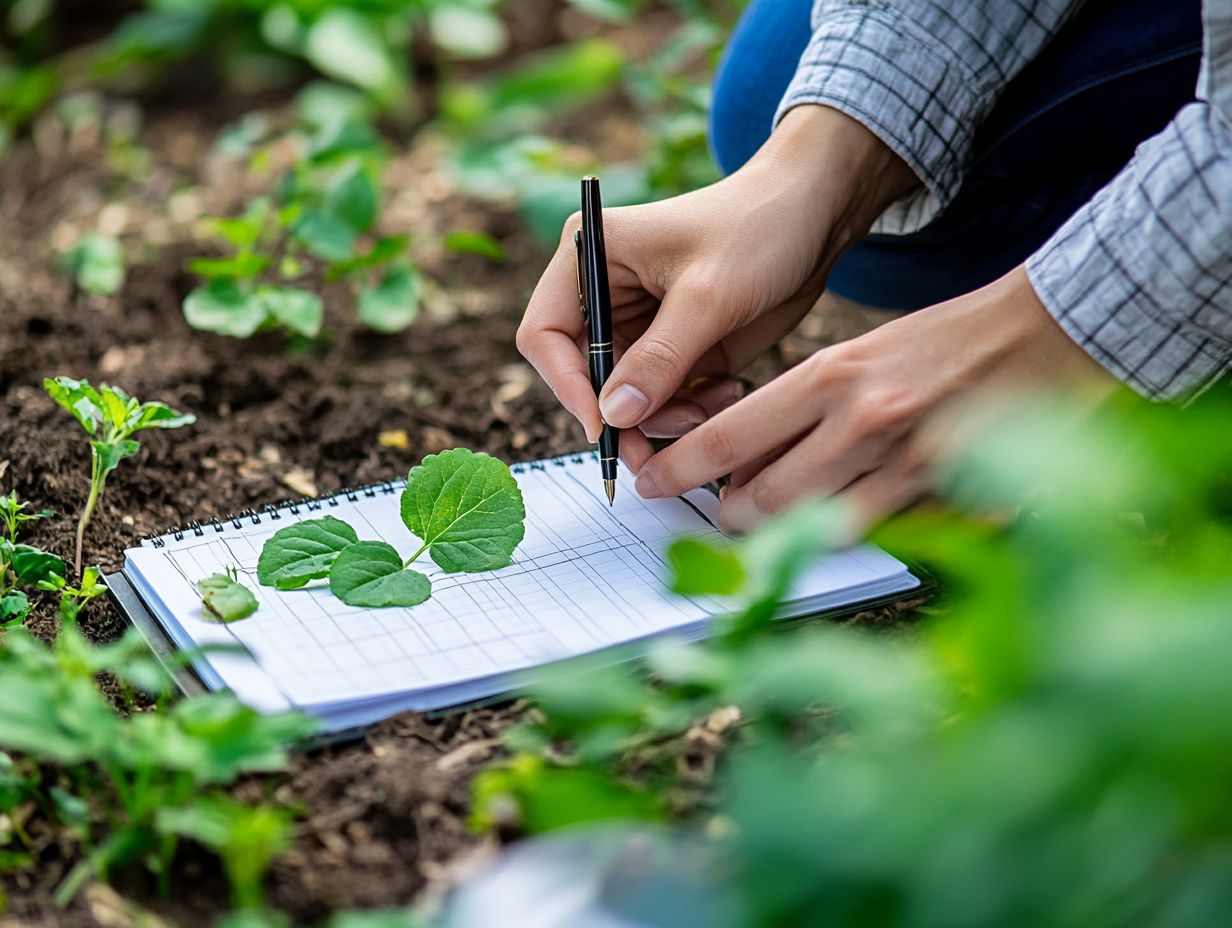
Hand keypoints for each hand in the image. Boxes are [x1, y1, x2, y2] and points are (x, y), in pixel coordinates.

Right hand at [516, 105, 915, 469]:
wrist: (817, 216)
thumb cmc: (758, 229)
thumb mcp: (708, 295)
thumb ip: (659, 359)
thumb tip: (612, 417)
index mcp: (590, 257)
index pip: (545, 334)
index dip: (567, 384)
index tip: (604, 427)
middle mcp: (604, 294)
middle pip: (583, 378)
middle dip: (623, 416)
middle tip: (658, 452)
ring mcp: (639, 327)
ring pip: (625, 401)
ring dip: (664, 419)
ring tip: (714, 404)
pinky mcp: (673, 351)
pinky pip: (663, 403)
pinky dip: (690, 413)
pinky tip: (727, 393)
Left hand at [631, 267, 1118, 534]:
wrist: (1046, 332)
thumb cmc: (942, 343)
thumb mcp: (858, 357)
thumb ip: (801, 410)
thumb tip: (742, 465)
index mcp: (829, 376)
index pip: (727, 438)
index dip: (679, 471)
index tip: (653, 483)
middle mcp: (859, 422)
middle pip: (759, 498)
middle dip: (729, 514)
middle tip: (722, 510)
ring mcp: (905, 465)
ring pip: (809, 527)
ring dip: (781, 532)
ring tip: (773, 522)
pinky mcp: (947, 497)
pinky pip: (874, 537)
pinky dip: (846, 536)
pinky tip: (842, 524)